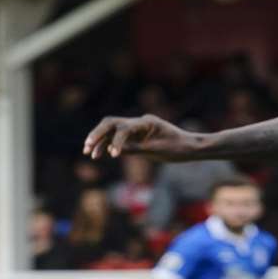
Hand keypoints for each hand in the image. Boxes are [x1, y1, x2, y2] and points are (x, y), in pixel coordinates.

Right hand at [82, 114, 201, 160]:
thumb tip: (113, 150)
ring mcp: (137, 128)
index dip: (117, 141)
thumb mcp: (156, 151)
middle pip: (111, 123)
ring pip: (111, 129)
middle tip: (86, 146)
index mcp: (147, 122)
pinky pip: (117, 137)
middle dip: (98, 134)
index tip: (113, 156)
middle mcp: (139, 122)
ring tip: (88, 152)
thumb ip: (135, 149)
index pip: (125, 128)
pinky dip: (107, 144)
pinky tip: (99, 154)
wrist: (190, 147)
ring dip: (99, 139)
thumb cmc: (178, 149)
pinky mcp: (136, 136)